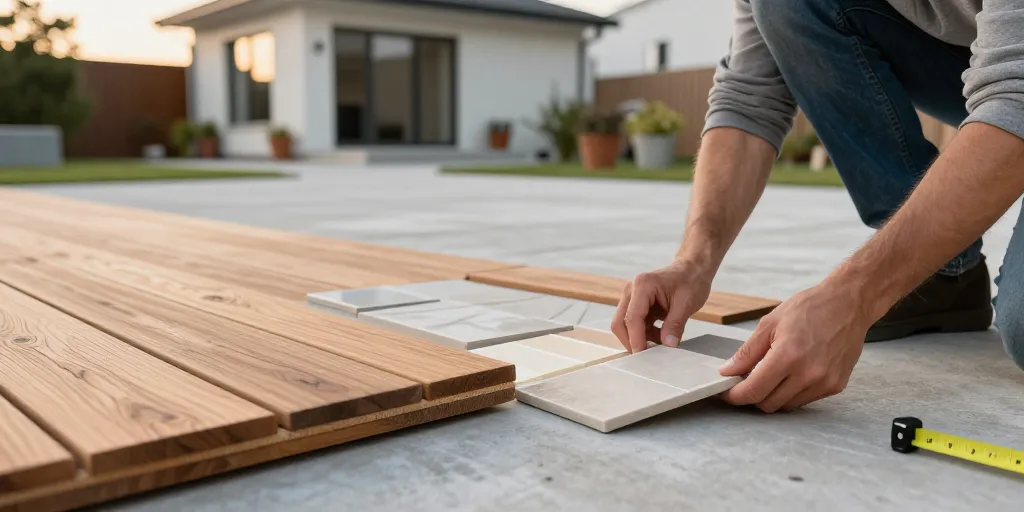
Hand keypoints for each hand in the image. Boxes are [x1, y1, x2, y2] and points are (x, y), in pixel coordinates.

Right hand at [611, 259, 714, 352]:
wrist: (692, 269)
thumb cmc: (690, 280)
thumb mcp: (686, 303)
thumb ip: (675, 324)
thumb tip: (668, 345)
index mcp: (643, 285)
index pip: (632, 318)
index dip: (636, 340)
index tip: (643, 357)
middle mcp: (632, 290)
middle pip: (620, 323)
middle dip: (632, 341)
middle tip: (648, 356)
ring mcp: (632, 297)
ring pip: (625, 325)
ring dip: (640, 338)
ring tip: (662, 343)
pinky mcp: (636, 304)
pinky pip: (634, 323)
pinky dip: (645, 333)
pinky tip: (661, 336)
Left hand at [719, 280, 871, 411]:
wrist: (849, 304)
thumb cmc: (810, 308)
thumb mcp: (770, 323)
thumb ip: (747, 352)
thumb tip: (727, 372)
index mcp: (788, 356)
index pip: (754, 391)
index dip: (735, 396)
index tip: (726, 393)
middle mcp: (808, 374)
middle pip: (768, 403)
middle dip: (752, 396)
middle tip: (745, 381)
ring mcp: (825, 382)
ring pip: (787, 405)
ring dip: (772, 395)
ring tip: (770, 375)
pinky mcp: (836, 386)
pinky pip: (805, 400)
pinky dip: (792, 392)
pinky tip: (791, 374)